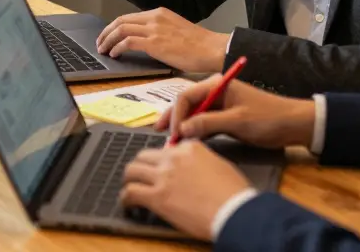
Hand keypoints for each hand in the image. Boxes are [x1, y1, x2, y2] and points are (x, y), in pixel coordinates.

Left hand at [95, 8, 228, 72]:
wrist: (212, 49)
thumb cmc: (199, 45)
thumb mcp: (176, 30)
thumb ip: (161, 31)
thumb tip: (147, 42)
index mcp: (160, 13)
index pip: (130, 17)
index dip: (115, 26)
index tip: (109, 35)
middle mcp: (154, 18)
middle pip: (121, 20)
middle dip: (106, 32)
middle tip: (100, 43)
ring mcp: (154, 29)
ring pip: (121, 29)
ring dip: (108, 40)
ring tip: (103, 50)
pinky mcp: (154, 43)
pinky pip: (128, 42)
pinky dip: (117, 47)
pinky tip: (115, 54)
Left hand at [121, 142, 252, 240]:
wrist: (234, 211)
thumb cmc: (234, 193)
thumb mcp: (220, 165)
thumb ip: (202, 161)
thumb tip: (195, 168)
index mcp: (190, 148)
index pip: (166, 148)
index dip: (162, 160)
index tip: (161, 168)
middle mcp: (173, 158)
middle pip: (144, 155)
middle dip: (141, 166)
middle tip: (141, 176)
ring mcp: (163, 176)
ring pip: (132, 170)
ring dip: (129, 179)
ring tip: (130, 188)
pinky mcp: (157, 196)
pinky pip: (130, 192)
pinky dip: (125, 198)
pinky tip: (128, 203)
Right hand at [156, 76, 314, 148]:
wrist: (294, 124)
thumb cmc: (268, 119)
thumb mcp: (237, 121)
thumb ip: (208, 123)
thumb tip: (182, 129)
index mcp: (217, 84)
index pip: (186, 96)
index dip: (175, 114)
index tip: (172, 133)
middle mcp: (215, 91)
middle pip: (186, 103)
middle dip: (173, 119)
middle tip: (160, 135)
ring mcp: (220, 104)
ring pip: (193, 113)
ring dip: (182, 126)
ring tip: (170, 141)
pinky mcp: (225, 116)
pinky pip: (203, 121)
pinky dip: (194, 131)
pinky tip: (187, 141)